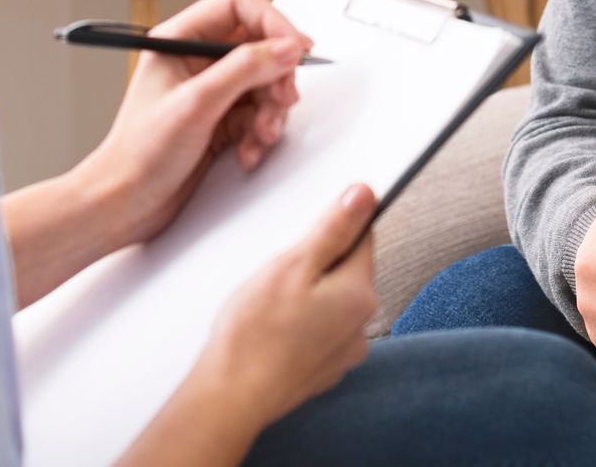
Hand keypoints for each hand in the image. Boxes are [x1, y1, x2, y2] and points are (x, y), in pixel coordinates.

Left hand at [75, 0, 312, 250]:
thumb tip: (285, 48)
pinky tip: (247, 151)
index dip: (272, 21)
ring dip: (271, 110)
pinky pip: (259, 112)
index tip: (295, 48)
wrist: (125, 203)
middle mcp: (196, 59)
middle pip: (259, 44)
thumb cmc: (139, 154)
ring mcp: (211, 89)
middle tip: (283, 98)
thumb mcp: (196, 104)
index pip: (237, 5)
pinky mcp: (221, 118)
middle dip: (276, 75)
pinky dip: (261, 132)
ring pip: (265, 81)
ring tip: (260, 135)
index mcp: (179, 40)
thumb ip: (244, 69)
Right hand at [187, 184, 379, 432]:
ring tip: (270, 307)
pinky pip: (319, 331)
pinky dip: (300, 326)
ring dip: (308, 297)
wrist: (230, 399)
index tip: (305, 237)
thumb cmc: (254, 335)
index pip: (362, 239)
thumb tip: (365, 196)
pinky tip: (272, 331)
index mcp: (359, 294)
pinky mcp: (324, 369)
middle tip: (277, 276)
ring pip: (331, 302)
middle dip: (315, 266)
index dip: (332, 229)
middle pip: (346, 272)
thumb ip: (334, 230)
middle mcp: (361, 325)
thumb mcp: (292, 266)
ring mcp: (344, 352)